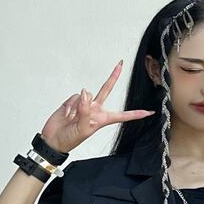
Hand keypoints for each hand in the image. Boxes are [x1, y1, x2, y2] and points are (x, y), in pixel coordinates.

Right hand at [40, 60, 155, 153]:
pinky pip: (75, 96)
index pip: (122, 116)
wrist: (54, 138)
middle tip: (120, 64)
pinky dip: (70, 105)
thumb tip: (85, 92)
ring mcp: (84, 104)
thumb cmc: (70, 139)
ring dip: (77, 106)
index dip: (135, 114)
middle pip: (106, 90)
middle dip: (113, 77)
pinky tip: (67, 114)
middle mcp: (95, 110)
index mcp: (102, 119)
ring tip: (72, 118)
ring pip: (85, 94)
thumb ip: (85, 111)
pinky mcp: (73, 101)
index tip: (149, 112)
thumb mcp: (82, 130)